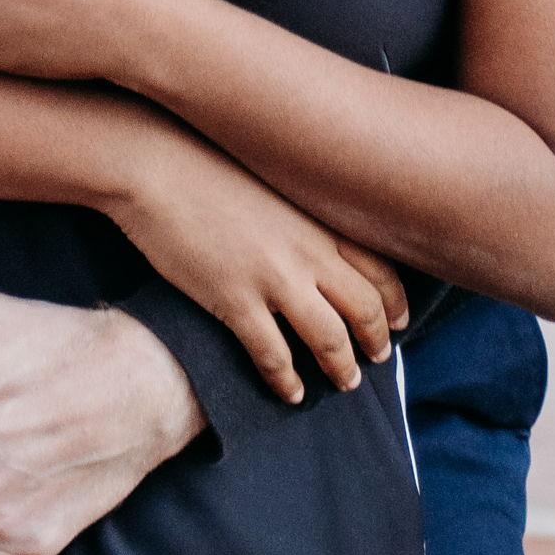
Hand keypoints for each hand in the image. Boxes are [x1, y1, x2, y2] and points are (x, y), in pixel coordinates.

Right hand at [99, 127, 404, 404]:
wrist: (154, 162)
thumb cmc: (207, 161)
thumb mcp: (273, 181)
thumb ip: (302, 213)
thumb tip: (317, 239)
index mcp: (319, 219)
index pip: (380, 269)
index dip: (395, 301)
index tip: (399, 320)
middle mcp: (308, 251)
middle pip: (365, 309)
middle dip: (378, 340)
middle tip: (379, 358)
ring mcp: (274, 278)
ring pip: (330, 339)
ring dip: (343, 368)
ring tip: (346, 384)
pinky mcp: (235, 300)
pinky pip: (274, 355)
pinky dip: (288, 380)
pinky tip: (291, 393)